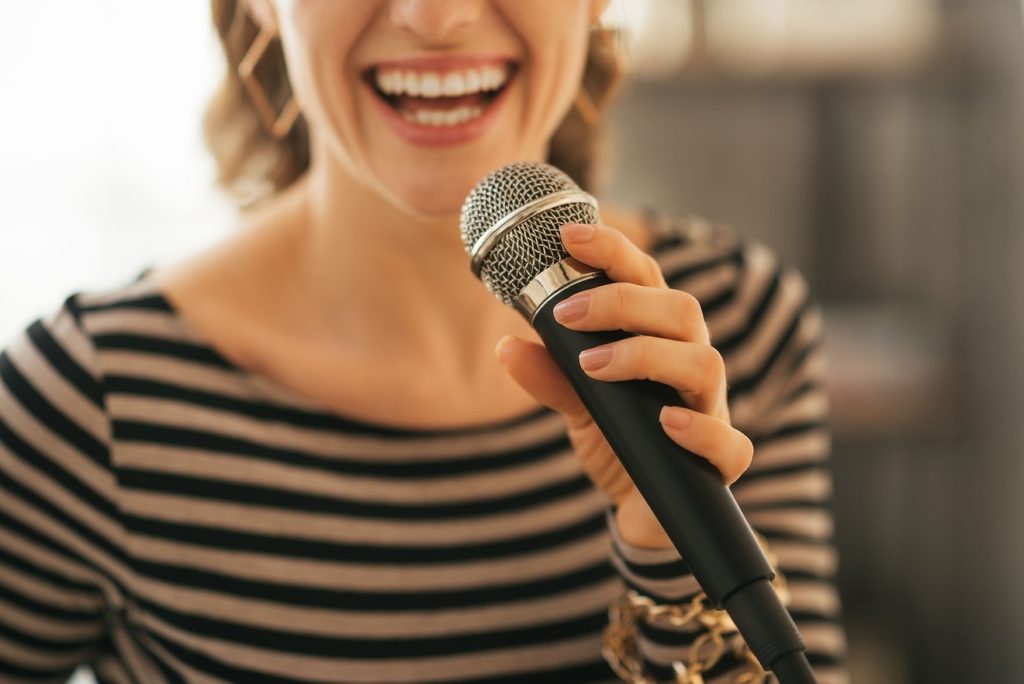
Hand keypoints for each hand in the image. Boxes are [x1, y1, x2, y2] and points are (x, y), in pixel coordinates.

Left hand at [495, 222, 753, 548]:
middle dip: (623, 302)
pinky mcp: (720, 462)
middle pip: (680, 311)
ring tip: (594, 365)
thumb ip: (551, 375)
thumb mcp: (577, 404)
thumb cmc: (619, 441)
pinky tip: (666, 423)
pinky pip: (730, 443)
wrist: (641, 510)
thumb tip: (509, 346)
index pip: (646, 281)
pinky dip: (700, 430)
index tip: (570, 235)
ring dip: (647, 356)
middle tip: (566, 314)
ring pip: (705, 364)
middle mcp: (689, 364)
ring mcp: (709, 410)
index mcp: (660, 338)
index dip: (614, 253)